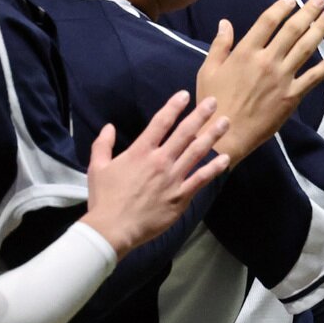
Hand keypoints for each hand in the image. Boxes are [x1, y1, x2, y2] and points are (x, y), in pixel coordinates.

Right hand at [81, 91, 230, 257]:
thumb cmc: (105, 198)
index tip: (185, 95)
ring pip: (197, 152)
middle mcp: (160, 161)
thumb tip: (109, 127)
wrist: (114, 227)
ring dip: (213, 136)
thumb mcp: (97, 168)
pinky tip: (226, 158)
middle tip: (213, 102)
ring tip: (226, 123)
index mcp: (140, 152)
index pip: (160, 123)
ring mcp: (173, 178)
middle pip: (184, 133)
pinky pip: (201, 178)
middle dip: (200, 115)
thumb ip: (102, 145)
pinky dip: (215, 168)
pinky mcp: (181, 196)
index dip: (173, 107)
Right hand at [194, 0, 323, 162]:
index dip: (282, 7)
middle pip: (292, 30)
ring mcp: (282, 78)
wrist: (226, 133)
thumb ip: (220, 45)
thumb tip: (225, 23)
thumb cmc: (213, 101)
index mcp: (245, 52)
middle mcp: (267, 61)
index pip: (268, 21)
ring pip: (306, 48)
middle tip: (319, 0)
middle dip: (308, 12)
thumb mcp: (208, 69)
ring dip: (320, 30)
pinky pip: (314, 77)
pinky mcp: (292, 96)